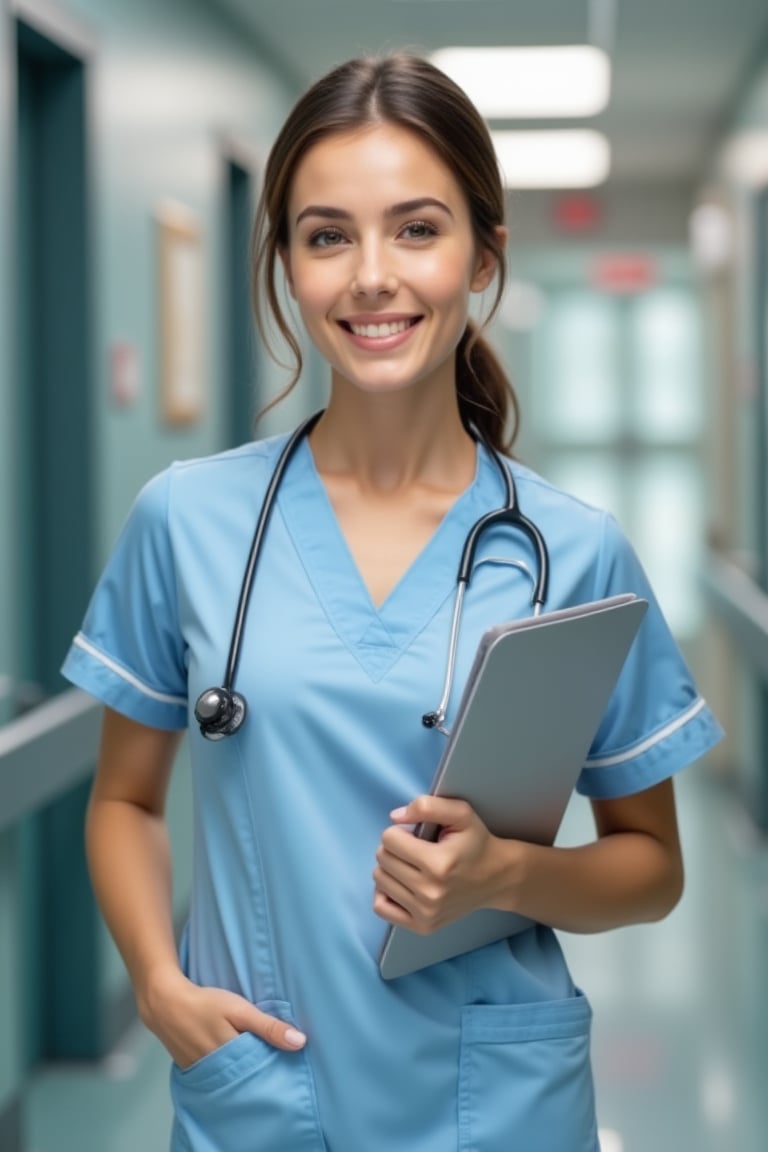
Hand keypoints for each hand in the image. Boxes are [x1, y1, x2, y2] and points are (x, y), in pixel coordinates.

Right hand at [139, 966, 306, 1068]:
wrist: (165, 1003)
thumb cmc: (206, 1004)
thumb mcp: (240, 1010)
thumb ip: (268, 1026)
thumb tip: (300, 1042)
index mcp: (232, 1058)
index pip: (263, 1071)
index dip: (276, 1065)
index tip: (289, 1061)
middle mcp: (218, 1072)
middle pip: (247, 1077)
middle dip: (261, 1069)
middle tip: (274, 1059)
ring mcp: (204, 1073)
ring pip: (232, 1077)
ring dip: (244, 1070)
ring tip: (256, 1058)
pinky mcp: (194, 1070)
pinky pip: (216, 1075)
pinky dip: (226, 1069)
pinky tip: (233, 1059)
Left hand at [372, 795, 507, 933]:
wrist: (496, 879)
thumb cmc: (476, 843)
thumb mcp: (461, 813)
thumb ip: (427, 806)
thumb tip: (395, 817)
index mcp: (438, 863)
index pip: (389, 839)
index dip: (400, 831)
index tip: (416, 835)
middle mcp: (430, 892)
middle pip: (382, 860)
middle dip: (394, 848)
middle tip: (415, 850)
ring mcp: (425, 913)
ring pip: (379, 881)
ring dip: (390, 868)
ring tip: (411, 866)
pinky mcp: (422, 926)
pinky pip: (381, 908)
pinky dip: (385, 893)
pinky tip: (402, 884)